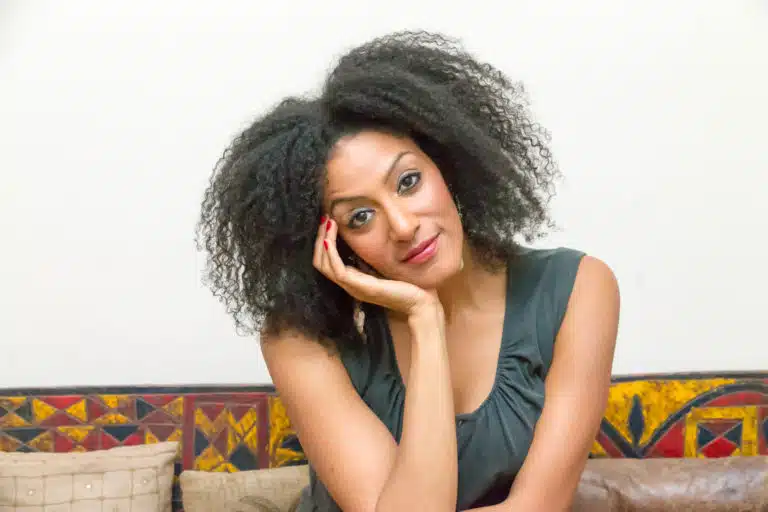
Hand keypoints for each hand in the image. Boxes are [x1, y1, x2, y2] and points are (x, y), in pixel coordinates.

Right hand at [313, 217, 437, 316]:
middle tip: (325, 218)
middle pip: (321, 262)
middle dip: (321, 238)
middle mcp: (350, 285)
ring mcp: (353, 287)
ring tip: (328, 222)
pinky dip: (330, 251)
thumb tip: (368, 236)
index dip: (325, 241)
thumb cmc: (409, 284)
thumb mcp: (387, 265)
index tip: (330, 221)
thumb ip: (375, 256)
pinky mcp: (359, 287)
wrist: (420, 303)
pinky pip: (336, 269)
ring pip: (324, 265)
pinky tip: (330, 237)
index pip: (328, 262)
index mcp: (355, 280)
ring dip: (323, 241)